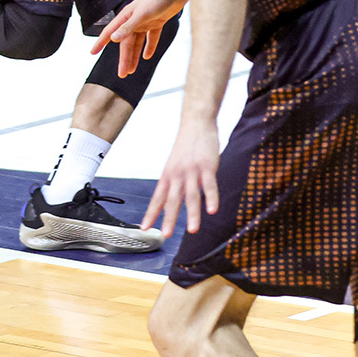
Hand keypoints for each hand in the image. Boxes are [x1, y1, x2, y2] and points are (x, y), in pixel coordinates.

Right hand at [89, 0, 187, 77]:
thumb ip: (128, 27)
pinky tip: (147, 57)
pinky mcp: (157, 22)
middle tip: (122, 74)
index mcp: (126, 16)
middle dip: (124, 58)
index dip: (101, 42)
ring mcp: (146, 21)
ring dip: (135, 56)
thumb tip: (113, 39)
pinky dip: (149, 47)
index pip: (110, 32)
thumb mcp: (142, 14)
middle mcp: (134, 20)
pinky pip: (151, 38)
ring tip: (132, 70)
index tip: (92, 53)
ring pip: (138, 42)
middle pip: (126, 43)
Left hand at [143, 117, 219, 238]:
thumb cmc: (187, 145)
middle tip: (166, 234)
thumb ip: (173, 182)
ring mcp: (193, 170)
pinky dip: (211, 198)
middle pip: (173, 200)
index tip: (145, 228)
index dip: (151, 213)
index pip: (157, 197)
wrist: (196, 122)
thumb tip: (168, 200)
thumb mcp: (174, 164)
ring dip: (192, 213)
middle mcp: (178, 174)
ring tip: (193, 230)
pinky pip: (210, 185)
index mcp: (168, 175)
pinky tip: (212, 210)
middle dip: (169, 219)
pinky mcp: (207, 165)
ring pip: (192, 195)